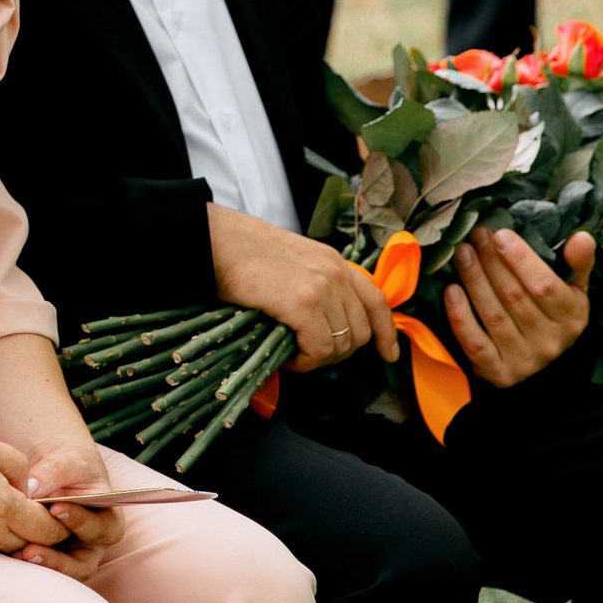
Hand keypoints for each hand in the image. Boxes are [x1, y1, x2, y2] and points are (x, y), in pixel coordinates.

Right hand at [0, 431, 71, 557]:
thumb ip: (16, 463)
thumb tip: (30, 486)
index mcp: (1, 505)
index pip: (50, 528)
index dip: (62, 521)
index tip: (64, 509)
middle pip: (35, 545)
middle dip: (47, 534)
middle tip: (52, 518)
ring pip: (13, 550)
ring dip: (22, 538)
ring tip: (23, 519)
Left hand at [18, 439, 125, 578]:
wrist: (55, 468)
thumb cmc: (70, 463)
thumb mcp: (67, 460)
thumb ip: (54, 472)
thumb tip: (33, 489)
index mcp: (108, 521)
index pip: (100, 529)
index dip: (80, 521)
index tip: (55, 508)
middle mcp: (92, 544)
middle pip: (81, 564)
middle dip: (57, 560)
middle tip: (31, 551)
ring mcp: (71, 554)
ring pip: (60, 571)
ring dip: (40, 566)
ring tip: (19, 556)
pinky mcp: (49, 556)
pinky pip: (39, 567)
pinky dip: (25, 562)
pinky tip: (9, 553)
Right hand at [207, 203, 399, 370]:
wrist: (216, 240)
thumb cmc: (242, 254)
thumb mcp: (293, 263)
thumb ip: (315, 286)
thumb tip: (321, 325)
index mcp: (335, 262)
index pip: (376, 301)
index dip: (385, 333)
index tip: (386, 354)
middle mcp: (336, 273)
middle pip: (361, 331)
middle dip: (338, 353)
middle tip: (308, 354)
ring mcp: (322, 288)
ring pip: (342, 344)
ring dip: (319, 358)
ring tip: (293, 354)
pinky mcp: (303, 304)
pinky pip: (320, 349)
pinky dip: (305, 361)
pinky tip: (285, 356)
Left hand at [444, 229, 595, 387]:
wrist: (542, 364)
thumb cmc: (553, 315)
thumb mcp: (574, 290)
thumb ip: (578, 263)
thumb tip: (582, 237)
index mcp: (571, 317)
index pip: (545, 286)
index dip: (521, 259)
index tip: (500, 235)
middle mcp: (550, 341)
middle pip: (514, 296)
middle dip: (491, 262)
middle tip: (476, 236)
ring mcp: (524, 360)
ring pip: (493, 315)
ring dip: (474, 280)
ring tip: (462, 254)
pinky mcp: (499, 373)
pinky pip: (475, 344)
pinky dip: (461, 317)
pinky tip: (451, 290)